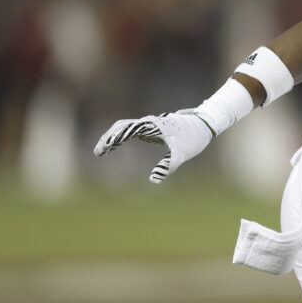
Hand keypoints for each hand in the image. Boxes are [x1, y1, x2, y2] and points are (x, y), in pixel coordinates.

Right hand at [93, 110, 214, 183]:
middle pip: (122, 126)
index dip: (112, 138)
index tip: (101, 150)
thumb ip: (168, 166)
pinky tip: (114, 146)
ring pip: (125, 127)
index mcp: (153, 126)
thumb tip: (154, 180)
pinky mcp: (152, 128)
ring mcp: (150, 124)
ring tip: (101, 151)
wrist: (204, 124)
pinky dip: (120, 136)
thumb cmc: (193, 139)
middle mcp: (149, 122)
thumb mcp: (181, 155)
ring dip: (112, 137)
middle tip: (97, 152)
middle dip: (108, 137)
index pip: (126, 128)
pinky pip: (131, 130)